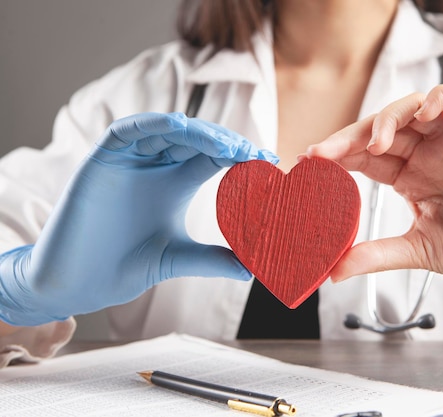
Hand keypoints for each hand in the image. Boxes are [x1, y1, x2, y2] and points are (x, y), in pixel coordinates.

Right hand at [0, 112, 277, 325]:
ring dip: (199, 132)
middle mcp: (156, 165)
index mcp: (176, 181)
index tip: (269, 161)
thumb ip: (213, 260)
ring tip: (227, 146)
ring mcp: (130, 160)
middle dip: (226, 143)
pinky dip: (154, 124)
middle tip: (252, 154)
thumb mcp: (177, 257)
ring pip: (168, 130)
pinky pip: (128, 130)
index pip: (214, 157)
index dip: (241, 155)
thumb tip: (252, 270)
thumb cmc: (124, 267)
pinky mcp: (103, 159)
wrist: (79, 283)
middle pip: (197, 140)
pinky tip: (181, 127)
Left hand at [306, 84, 442, 294]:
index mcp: (409, 178)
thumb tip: (332, 270)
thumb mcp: (419, 251)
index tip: (309, 161)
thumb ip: (376, 254)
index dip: (337, 153)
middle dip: (352, 135)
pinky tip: (427, 113)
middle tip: (326, 152)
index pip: (365, 156)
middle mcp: (429, 155)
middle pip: (383, 127)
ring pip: (417, 106)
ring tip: (378, 142)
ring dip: (392, 116)